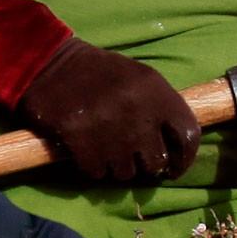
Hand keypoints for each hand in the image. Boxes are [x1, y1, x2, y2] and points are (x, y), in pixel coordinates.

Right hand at [13, 40, 195, 185]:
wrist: (48, 64)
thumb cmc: (99, 73)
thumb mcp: (139, 79)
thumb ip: (160, 108)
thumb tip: (173, 150)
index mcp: (157, 91)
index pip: (188, 135)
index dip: (185, 159)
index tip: (174, 169)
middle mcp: (138, 111)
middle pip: (156, 162)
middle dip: (144, 166)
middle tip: (131, 158)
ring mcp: (109, 128)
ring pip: (125, 173)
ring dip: (115, 167)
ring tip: (104, 149)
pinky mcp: (80, 140)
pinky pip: (96, 173)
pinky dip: (92, 168)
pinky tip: (86, 151)